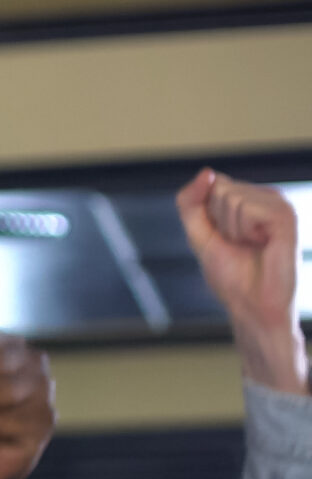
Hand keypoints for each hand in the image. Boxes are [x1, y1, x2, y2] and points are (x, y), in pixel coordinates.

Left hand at [177, 168, 305, 394]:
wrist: (251, 306)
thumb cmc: (230, 275)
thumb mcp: (199, 235)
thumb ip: (191, 203)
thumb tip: (207, 172)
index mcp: (250, 199)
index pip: (212, 185)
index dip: (206, 217)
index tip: (223, 239)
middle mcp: (267, 197)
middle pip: (219, 189)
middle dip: (217, 222)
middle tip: (238, 245)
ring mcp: (279, 205)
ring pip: (231, 197)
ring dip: (230, 229)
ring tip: (250, 246)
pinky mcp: (287, 216)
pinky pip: (247, 208)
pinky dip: (243, 231)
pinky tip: (261, 245)